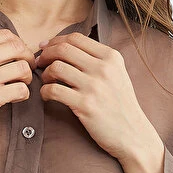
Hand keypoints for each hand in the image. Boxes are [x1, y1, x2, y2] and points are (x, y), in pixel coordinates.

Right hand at [0, 29, 36, 147]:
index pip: (6, 35)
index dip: (19, 44)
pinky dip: (23, 94)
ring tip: (19, 84)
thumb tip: (4, 46)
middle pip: (18, 48)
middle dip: (27, 58)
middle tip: (25, 70)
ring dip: (27, 77)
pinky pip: (21, 90)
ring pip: (23, 68)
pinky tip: (15, 98)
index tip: (19, 56)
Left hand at [35, 32, 156, 161]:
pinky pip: (53, 90)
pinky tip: (47, 97)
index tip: (46, 47)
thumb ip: (97, 59)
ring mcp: (94, 86)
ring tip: (47, 82)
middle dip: (46, 54)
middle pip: (63, 49)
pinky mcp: (85, 105)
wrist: (133, 134)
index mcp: (111, 57)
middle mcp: (104, 68)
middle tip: (39, 63)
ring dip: (45, 74)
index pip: (76, 38)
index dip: (56, 40)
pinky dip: (45, 92)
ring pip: (56, 68)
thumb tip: (65, 46)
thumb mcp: (117, 74)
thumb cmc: (120, 105)